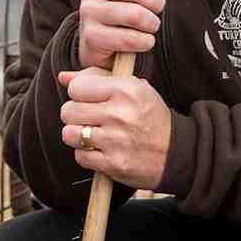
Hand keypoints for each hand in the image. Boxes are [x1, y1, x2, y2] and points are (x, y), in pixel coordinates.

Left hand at [57, 67, 171, 190]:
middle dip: (74, 116)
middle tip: (89, 119)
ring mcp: (117, 140)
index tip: (88, 99)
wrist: (177, 153)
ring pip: (69, 134)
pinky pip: (80, 156)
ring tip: (92, 135)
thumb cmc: (148, 115)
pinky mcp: (114, 164)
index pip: (76, 87)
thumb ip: (96, 78)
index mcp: (126, 89)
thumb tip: (63, 76)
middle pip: (68, 111)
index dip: (78, 94)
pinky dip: (86, 155)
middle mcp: (121, 113)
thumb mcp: (131, 88)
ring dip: (77, 136)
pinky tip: (100, 150)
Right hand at [78, 0, 169, 69]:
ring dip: (152, 24)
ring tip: (147, 26)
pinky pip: (131, 39)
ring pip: (137, 15)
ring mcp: (88, 9)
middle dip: (157, 2)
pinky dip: (144, 42)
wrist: (98, 40)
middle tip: (155, 9)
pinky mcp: (91, 35)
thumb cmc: (124, 7)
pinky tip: (140, 40)